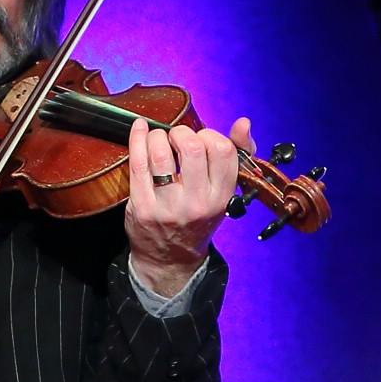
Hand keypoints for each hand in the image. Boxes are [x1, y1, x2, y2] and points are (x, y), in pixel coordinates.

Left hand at [123, 115, 246, 295]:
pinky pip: (137, 163)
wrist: (171, 258)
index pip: (223, 151)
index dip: (210, 135)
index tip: (201, 140)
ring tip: (159, 140)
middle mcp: (198, 203)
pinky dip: (137, 138)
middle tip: (177, 139)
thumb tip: (243, 123)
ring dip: (158, 136)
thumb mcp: (223, 193)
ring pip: (161, 153)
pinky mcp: (142, 206)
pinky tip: (140, 129)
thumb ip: (238, 156)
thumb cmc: (199, 218)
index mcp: (221, 197)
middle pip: (192, 147)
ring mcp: (168, 206)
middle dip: (182, 133)